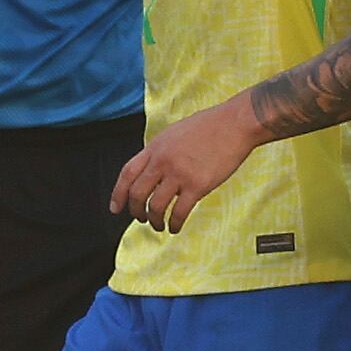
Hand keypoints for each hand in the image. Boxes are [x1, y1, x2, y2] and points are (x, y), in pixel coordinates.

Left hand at [112, 99, 259, 234]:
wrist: (234, 124)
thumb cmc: (209, 126)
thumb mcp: (174, 133)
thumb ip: (160, 151)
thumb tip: (151, 169)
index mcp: (155, 147)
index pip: (127, 174)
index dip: (118, 194)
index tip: (115, 208)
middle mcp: (162, 161)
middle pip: (137, 193)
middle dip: (135, 211)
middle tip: (140, 219)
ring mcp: (179, 174)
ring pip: (155, 206)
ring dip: (154, 220)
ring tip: (159, 225)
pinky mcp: (198, 185)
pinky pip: (179, 211)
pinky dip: (174, 223)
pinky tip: (175, 227)